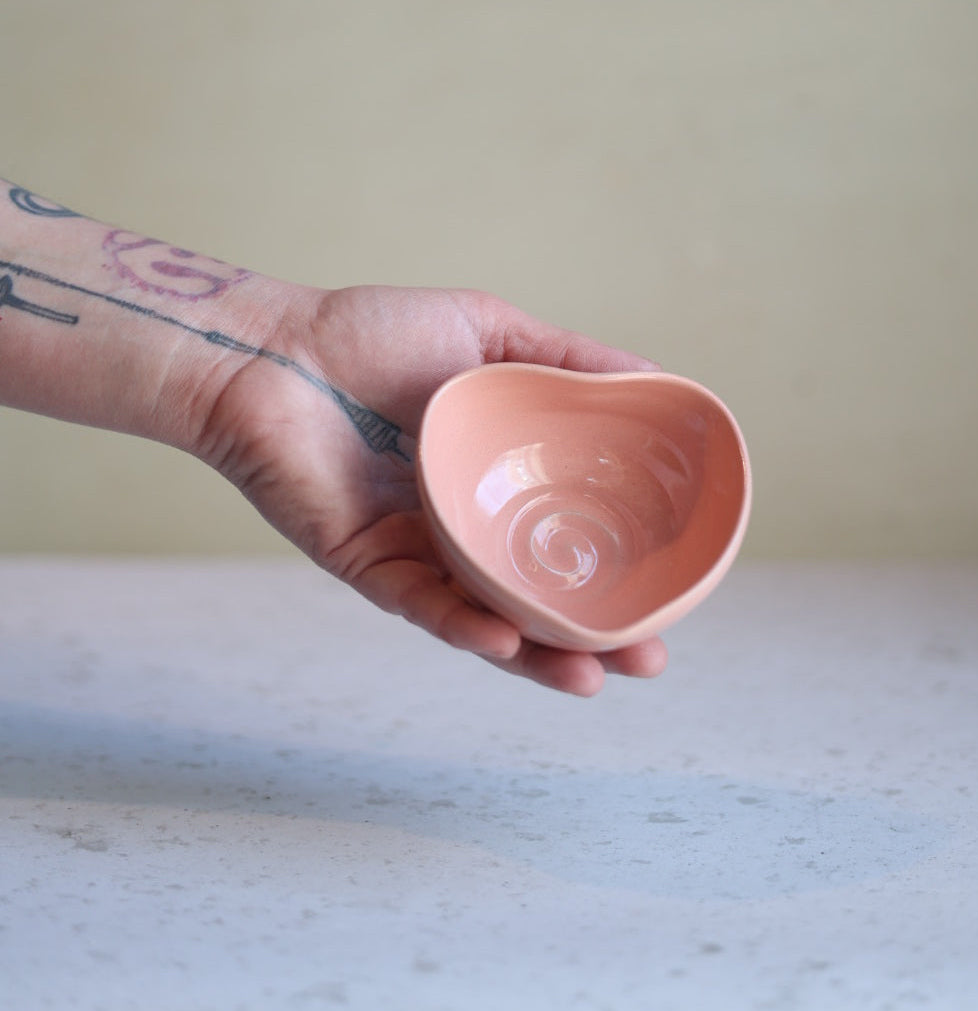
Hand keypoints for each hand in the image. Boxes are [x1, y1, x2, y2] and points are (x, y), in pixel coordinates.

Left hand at [198, 283, 667, 694]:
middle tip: (647, 660)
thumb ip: (567, 360)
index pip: (565, 541)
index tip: (671, 596)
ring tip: (591, 677)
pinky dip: (460, 626)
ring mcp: (418, 553)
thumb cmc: (374, 335)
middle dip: (590, 638)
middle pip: (535, 599)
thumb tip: (656, 379)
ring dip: (536, 656)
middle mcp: (464, 530)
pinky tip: (504, 641)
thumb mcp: (492, 333)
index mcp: (497, 484)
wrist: (273, 348)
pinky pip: (421, 603)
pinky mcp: (368, 565)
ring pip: (484, 620)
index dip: (616, 572)